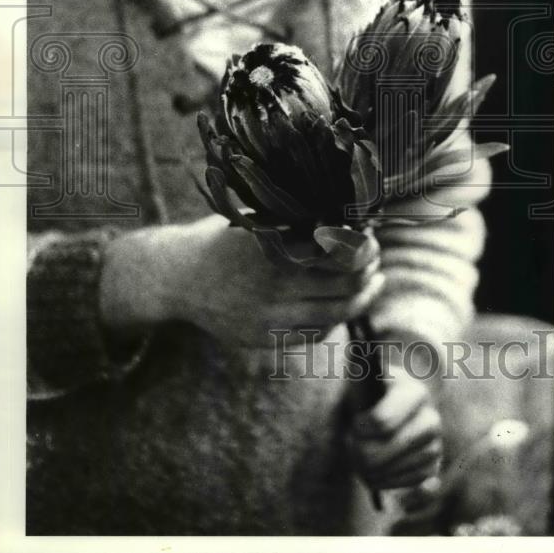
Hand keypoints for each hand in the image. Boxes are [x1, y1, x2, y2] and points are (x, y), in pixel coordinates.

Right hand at [100, 215, 383, 348]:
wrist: (178, 277)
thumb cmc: (226, 239)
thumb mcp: (259, 220)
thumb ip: (296, 220)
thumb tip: (348, 214)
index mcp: (279, 248)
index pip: (342, 253)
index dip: (364, 247)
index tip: (371, 237)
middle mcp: (277, 284)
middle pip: (347, 284)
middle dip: (369, 271)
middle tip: (376, 260)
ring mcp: (271, 315)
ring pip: (336, 313)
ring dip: (361, 297)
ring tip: (372, 284)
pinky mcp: (265, 338)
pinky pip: (314, 334)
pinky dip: (334, 318)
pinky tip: (341, 304)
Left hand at [349, 365, 442, 499]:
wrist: (394, 408)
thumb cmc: (374, 391)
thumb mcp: (366, 373)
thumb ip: (360, 360)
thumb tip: (356, 340)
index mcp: (414, 393)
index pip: (380, 422)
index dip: (359, 429)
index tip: (355, 424)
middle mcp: (431, 420)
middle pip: (383, 453)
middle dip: (359, 455)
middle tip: (352, 447)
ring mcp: (434, 446)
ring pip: (394, 474)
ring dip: (370, 474)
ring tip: (362, 461)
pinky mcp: (434, 469)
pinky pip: (424, 492)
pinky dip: (410, 498)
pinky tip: (400, 500)